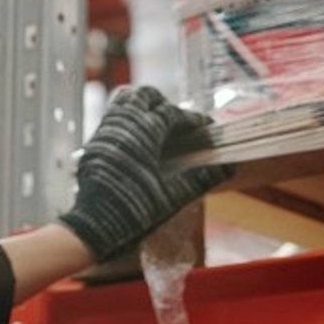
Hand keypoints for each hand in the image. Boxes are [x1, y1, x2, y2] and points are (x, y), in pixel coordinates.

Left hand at [57, 85, 233, 261]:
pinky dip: (128, 117)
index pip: (171, 113)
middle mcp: (122, 126)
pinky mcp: (95, 142)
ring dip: (143, 105)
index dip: (191, 118)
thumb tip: (230, 167)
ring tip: (159, 123)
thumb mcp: (173, 197)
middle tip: (180, 120)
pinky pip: (112, 116)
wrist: (94, 227)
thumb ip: (201, 178)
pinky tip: (139, 137)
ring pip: (124, 101)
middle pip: (144, 96)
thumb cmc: (135, 212)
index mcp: (143, 134)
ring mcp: (105, 131)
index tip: (206, 125)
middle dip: (164, 102)